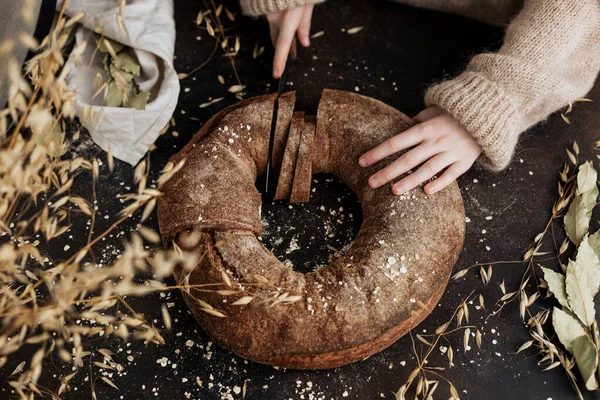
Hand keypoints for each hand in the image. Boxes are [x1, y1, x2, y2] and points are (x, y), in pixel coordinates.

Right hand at [266, 4, 313, 78]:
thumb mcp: (307, 5)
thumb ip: (305, 23)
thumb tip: (305, 43)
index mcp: (288, 18)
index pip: (283, 44)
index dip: (279, 61)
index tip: (276, 75)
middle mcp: (275, 18)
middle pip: (276, 40)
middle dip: (282, 48)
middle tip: (289, 53)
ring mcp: (267, 13)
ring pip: (274, 29)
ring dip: (281, 31)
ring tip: (291, 23)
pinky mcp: (264, 8)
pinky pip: (271, 20)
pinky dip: (278, 21)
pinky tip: (285, 14)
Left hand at [358, 106, 481, 194]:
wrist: (488, 111)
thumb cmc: (456, 112)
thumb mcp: (434, 111)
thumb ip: (417, 120)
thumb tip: (401, 127)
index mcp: (424, 128)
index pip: (395, 143)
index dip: (377, 153)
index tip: (362, 162)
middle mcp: (435, 141)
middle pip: (407, 159)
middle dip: (387, 172)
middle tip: (370, 183)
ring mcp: (450, 151)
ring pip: (426, 170)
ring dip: (409, 181)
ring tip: (393, 191)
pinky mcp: (465, 161)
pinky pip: (451, 175)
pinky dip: (439, 183)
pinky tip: (427, 192)